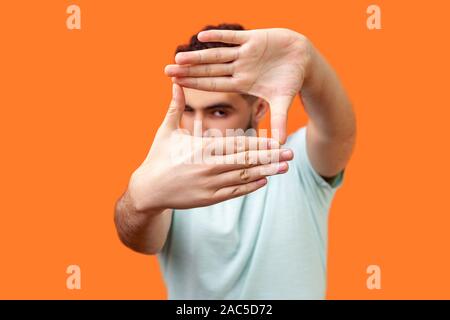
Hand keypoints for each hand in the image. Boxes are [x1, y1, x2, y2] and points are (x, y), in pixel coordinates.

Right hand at [128, 84, 293, 212]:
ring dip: (266, 172)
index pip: (237, 145)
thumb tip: (176, 82)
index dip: (259, 143)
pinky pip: (234, 192)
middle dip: (269, 157)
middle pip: (246, 161)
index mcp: (202, 148)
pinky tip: (264, 181)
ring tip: (284, 167)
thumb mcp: (166, 130)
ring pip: (244, 177)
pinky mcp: (209, 198)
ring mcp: (210, 184)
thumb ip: (175, 107)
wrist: (148, 188)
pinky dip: (250, 186)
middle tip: (290, 153)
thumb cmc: (158, 156)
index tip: (276, 141)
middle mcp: (209, 166)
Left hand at [165, 28, 312, 143]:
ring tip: (179, 57)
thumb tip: (280, 145)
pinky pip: (233, 37)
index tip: (176, 84)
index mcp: (242, 83)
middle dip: (189, 70)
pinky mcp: (254, 38)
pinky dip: (220, 36)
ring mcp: (245, 53)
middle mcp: (239, 68)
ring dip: (199, 56)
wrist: (303, 59)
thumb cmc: (290, 80)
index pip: (214, 84)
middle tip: (167, 70)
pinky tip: (202, 36)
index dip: (196, 84)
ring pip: (217, 54)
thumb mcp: (282, 101)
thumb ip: (279, 120)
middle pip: (209, 70)